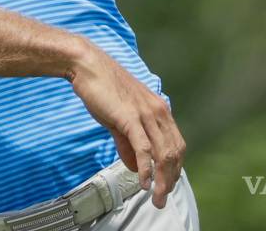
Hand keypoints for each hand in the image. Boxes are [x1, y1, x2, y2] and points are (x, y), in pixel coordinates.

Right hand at [70, 42, 185, 208]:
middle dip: (171, 180)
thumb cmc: (103, 88)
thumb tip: (134, 166)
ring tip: (157, 198)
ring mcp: (146, 114)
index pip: (177, 144)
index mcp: (160, 110)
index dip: (175, 168)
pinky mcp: (130, 117)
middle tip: (162, 200)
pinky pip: (144, 148)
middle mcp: (159, 111)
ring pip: (162, 154)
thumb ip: (128, 142)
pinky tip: (144, 183)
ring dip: (162, 180)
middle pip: (174, 153)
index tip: (168, 185)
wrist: (89, 66)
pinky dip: (146, 168)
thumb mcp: (120, 117)